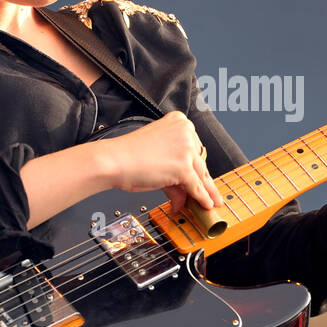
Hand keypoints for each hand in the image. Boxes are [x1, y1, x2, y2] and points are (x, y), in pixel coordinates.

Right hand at [98, 111, 223, 211]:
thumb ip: (174, 173)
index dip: (197, 165)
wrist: (114, 160)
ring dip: (207, 192)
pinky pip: (196, 186)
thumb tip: (184, 193)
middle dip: (204, 180)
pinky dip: (201, 198)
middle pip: (199, 161)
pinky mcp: (183, 167)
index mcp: (179, 122)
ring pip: (201, 174)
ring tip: (212, 202)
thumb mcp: (157, 157)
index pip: (194, 147)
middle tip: (211, 193)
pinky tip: (205, 204)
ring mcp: (185, 149)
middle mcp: (186, 132)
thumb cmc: (127, 155)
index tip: (203, 175)